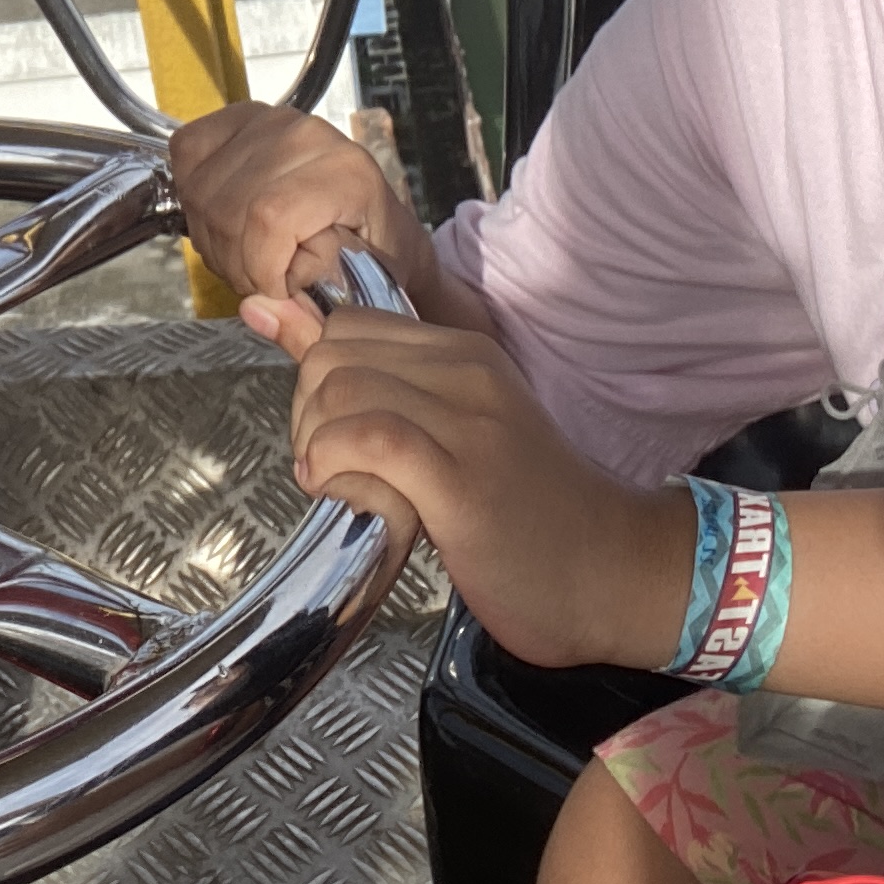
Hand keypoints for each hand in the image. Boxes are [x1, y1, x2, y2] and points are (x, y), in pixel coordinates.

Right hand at [172, 101, 440, 313]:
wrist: (373, 222)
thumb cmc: (372, 259)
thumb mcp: (358, 304)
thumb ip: (310, 325)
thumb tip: (256, 312)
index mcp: (348, 173)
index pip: (270, 217)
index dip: (259, 268)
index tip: (277, 292)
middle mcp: (308, 136)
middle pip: (229, 210)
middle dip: (236, 264)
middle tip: (263, 279)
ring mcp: (271, 121)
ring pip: (202, 191)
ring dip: (213, 239)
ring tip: (247, 252)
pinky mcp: (240, 117)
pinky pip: (188, 153)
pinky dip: (193, 193)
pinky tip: (224, 216)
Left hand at [258, 306, 684, 669]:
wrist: (614, 572)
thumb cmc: (526, 512)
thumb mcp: (446, 431)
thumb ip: (369, 381)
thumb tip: (269, 311)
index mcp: (466, 353)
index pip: (347, 325)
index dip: (318, 379)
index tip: (334, 434)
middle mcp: (468, 372)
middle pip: (331, 355)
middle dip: (306, 412)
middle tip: (333, 467)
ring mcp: (470, 422)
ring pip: (340, 388)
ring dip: (316, 444)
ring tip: (343, 487)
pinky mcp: (464, 480)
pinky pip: (370, 438)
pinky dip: (337, 465)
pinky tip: (348, 496)